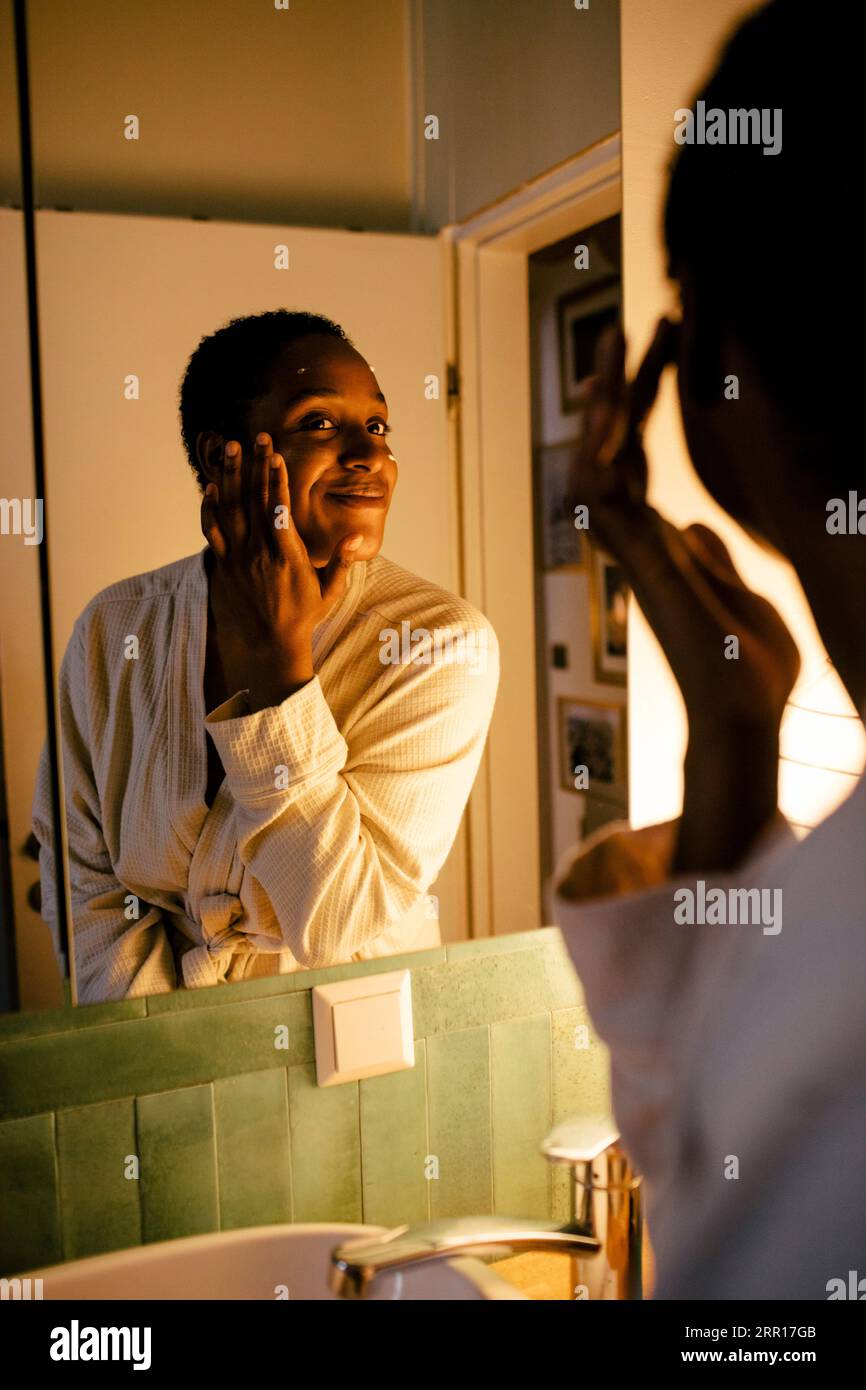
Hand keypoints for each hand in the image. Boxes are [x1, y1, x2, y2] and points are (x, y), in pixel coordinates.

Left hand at [201, 432, 362, 709]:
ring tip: (229, 448)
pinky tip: (209, 486)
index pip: (281, 509)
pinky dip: (209, 508)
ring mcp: (239, 559)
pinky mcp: (224, 566)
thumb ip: (344, 561)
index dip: (278, 479)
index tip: (276, 454)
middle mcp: (261, 553)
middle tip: (254, 437)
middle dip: (254, 465)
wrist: (270, 645)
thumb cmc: (304, 616)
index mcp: (288, 556)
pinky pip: (212, 532)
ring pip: (231, 509)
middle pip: (254, 500)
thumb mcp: (331, 590)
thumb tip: (358, 536)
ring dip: (230, 477)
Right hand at [569, 323, 800, 868]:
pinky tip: (613, 397)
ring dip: (609, 400)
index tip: (671, 346)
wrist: (745, 713)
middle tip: (637, 325)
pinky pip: (602, 488)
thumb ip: (712, 553)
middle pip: (617, 444)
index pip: (647, 453)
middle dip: (626, 384)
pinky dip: (604, 442)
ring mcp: (631, 549)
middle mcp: (640, 540)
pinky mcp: (632, 559)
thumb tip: (700, 525)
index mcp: (666, 541)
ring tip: (620, 341)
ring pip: (601, 457)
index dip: (653, 399)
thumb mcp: (741, 588)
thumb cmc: (750, 667)